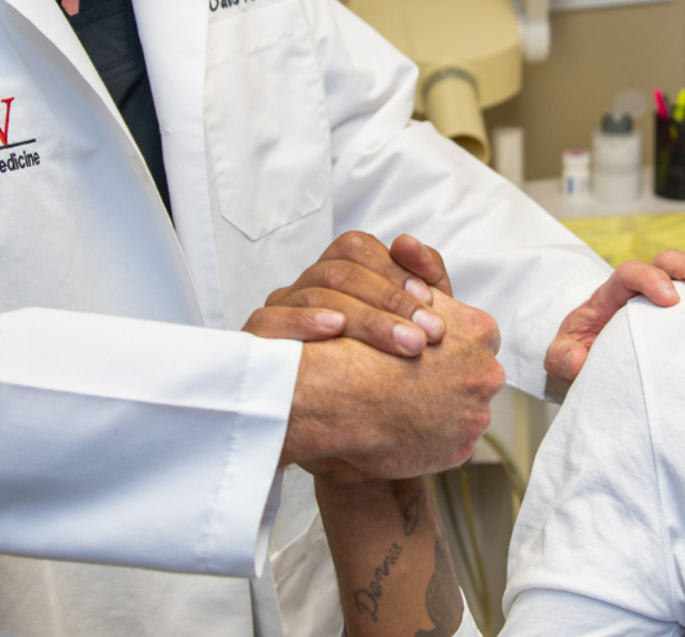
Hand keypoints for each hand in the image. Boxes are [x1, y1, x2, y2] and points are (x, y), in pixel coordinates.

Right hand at [245, 232, 455, 357]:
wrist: (352, 440)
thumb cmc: (387, 375)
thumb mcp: (415, 327)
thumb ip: (425, 281)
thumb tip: (406, 242)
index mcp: (337, 278)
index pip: (354, 249)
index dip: (392, 270)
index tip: (429, 302)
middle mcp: (303, 289)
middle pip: (338, 272)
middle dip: (389, 301)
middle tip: (426, 335)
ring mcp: (277, 314)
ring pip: (313, 294)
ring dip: (365, 318)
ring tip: (404, 344)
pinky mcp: (255, 344)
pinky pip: (268, 321)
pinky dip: (303, 320)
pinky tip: (336, 329)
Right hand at [283, 288, 504, 477]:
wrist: (340, 393)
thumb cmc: (366, 347)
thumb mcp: (403, 304)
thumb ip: (430, 302)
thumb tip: (434, 299)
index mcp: (480, 333)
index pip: (480, 337)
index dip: (452, 344)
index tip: (429, 351)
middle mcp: (487, 374)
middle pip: (477, 375)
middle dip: (453, 378)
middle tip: (417, 380)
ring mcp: (476, 415)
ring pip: (467, 411)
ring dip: (444, 409)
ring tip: (406, 405)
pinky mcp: (461, 449)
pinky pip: (452, 442)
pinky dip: (434, 438)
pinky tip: (405, 427)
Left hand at [543, 246, 684, 383]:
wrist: (590, 348)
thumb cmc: (580, 347)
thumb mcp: (560, 355)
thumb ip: (561, 356)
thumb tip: (576, 358)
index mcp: (612, 294)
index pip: (631, 272)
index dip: (650, 278)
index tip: (669, 300)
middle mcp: (643, 283)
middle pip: (667, 260)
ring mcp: (667, 287)